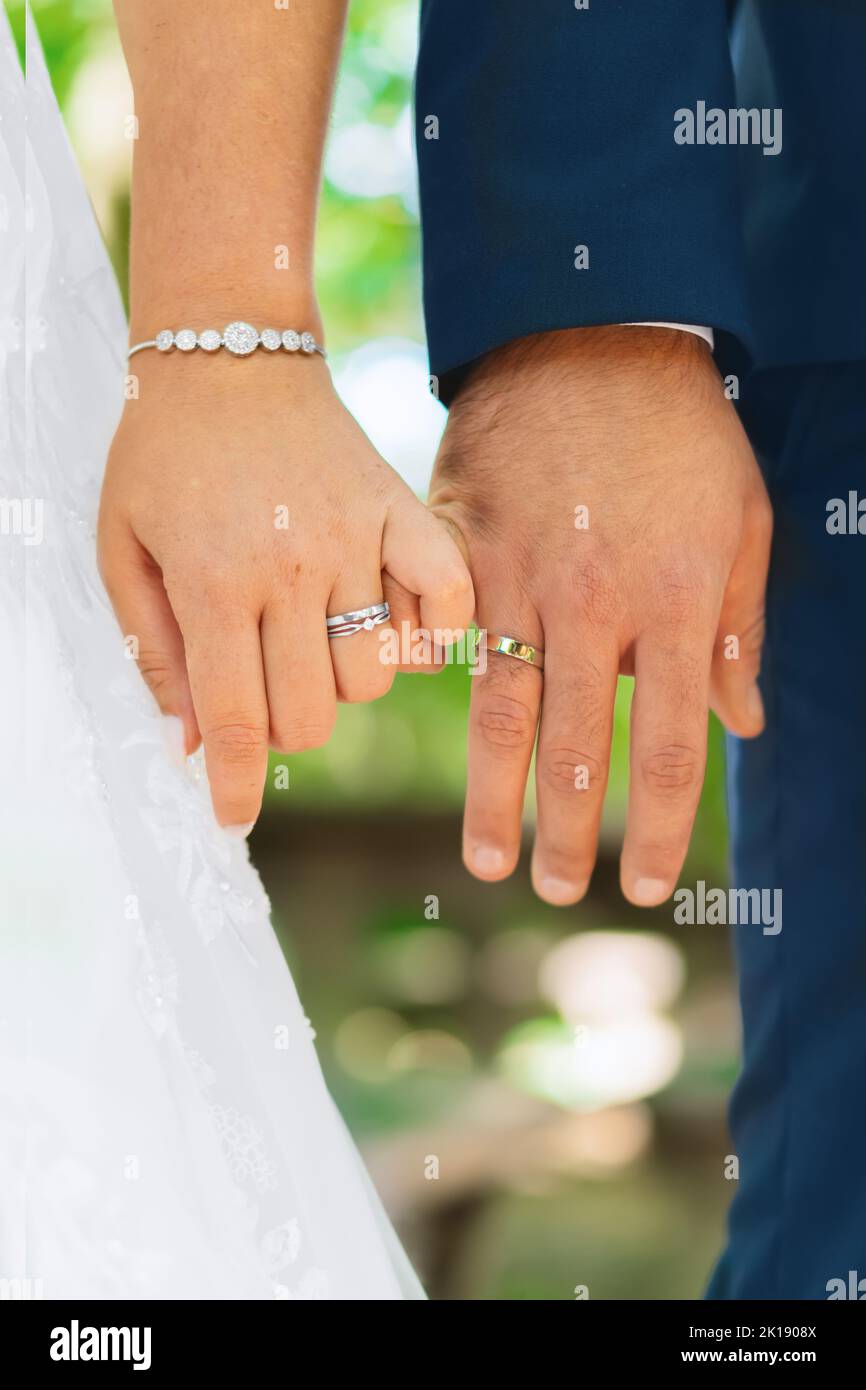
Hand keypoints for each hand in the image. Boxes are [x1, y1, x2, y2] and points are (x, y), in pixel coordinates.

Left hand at [98, 352, 472, 831]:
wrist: (228, 358)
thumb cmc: (163, 459)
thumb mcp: (122, 551)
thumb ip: (154, 652)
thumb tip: (190, 748)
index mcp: (214, 580)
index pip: (236, 719)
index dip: (233, 786)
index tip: (233, 819)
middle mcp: (291, 569)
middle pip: (312, 715)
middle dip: (281, 726)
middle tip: (261, 686)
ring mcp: (356, 541)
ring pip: (372, 678)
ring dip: (340, 683)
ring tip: (312, 639)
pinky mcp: (403, 513)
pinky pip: (446, 606)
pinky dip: (427, 636)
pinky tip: (389, 625)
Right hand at [429, 326, 771, 906]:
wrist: (591, 334)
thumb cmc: (681, 434)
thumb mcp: (741, 524)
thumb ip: (738, 629)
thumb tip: (743, 724)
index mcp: (673, 602)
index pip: (669, 745)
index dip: (660, 826)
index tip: (648, 884)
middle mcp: (592, 605)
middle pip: (576, 748)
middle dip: (569, 833)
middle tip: (559, 893)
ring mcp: (517, 580)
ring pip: (500, 714)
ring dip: (495, 798)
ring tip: (487, 861)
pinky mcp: (460, 552)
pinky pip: (444, 641)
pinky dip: (441, 703)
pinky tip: (432, 749)